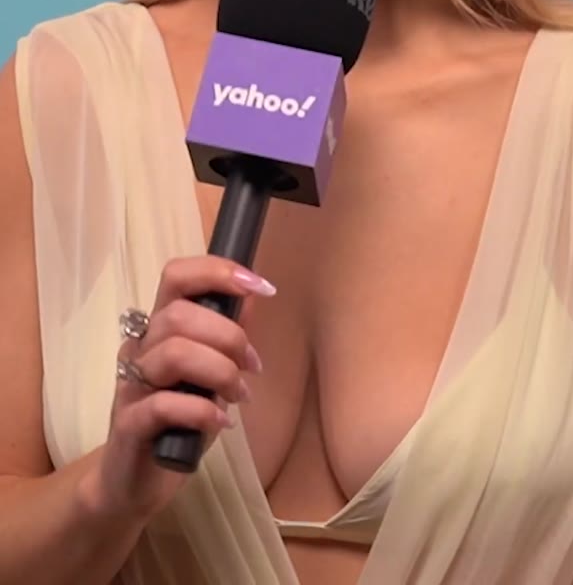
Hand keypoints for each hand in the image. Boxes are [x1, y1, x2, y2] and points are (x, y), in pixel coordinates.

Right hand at [81, 257, 273, 521]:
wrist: (134, 482)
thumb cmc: (177, 421)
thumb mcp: (211, 376)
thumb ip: (227, 337)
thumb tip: (252, 296)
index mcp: (160, 328)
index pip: (177, 276)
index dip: (217, 272)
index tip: (261, 286)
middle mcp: (141, 348)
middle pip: (179, 316)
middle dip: (229, 337)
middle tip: (252, 366)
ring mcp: (131, 385)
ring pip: (175, 354)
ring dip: (220, 372)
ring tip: (240, 395)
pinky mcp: (128, 424)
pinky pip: (165, 404)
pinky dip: (203, 410)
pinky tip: (221, 422)